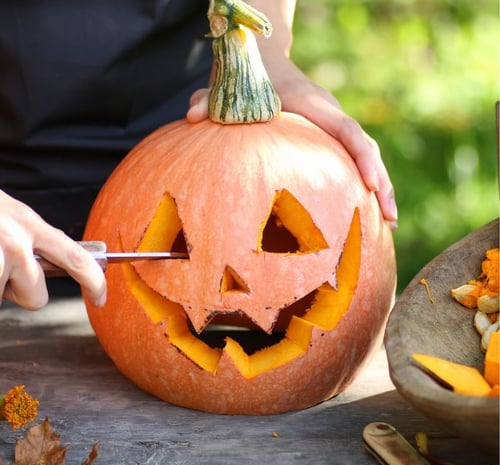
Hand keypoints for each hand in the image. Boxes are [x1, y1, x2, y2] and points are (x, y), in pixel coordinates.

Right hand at [0, 190, 106, 308]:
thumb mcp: (8, 217)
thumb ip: (33, 241)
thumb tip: (53, 270)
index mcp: (29, 224)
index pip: (76, 258)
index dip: (94, 282)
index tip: (102, 298)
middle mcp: (16, 242)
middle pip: (37, 298)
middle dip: (19, 293)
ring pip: (2, 299)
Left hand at [187, 71, 397, 227]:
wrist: (266, 63)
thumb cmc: (249, 80)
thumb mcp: (228, 88)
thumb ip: (210, 100)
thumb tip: (190, 115)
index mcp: (312, 104)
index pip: (346, 129)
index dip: (363, 157)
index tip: (372, 186)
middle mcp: (330, 114)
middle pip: (366, 147)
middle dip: (381, 182)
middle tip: (390, 219)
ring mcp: (333, 126)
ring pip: (366, 156)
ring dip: (380, 188)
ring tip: (389, 224)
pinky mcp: (330, 138)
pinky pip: (353, 160)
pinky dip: (363, 184)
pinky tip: (366, 212)